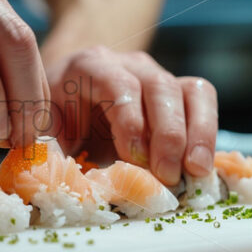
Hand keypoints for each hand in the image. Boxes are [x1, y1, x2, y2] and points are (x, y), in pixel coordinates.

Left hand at [45, 46, 217, 184]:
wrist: (70, 96)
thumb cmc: (56, 119)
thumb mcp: (45, 133)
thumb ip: (51, 153)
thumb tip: (64, 187)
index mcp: (88, 67)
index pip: (117, 84)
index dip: (130, 120)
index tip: (134, 158)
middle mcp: (128, 65)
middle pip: (159, 86)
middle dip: (167, 134)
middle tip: (166, 176)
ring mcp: (157, 75)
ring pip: (189, 91)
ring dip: (195, 134)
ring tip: (193, 172)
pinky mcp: (178, 92)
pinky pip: (202, 100)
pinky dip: (207, 133)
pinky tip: (201, 167)